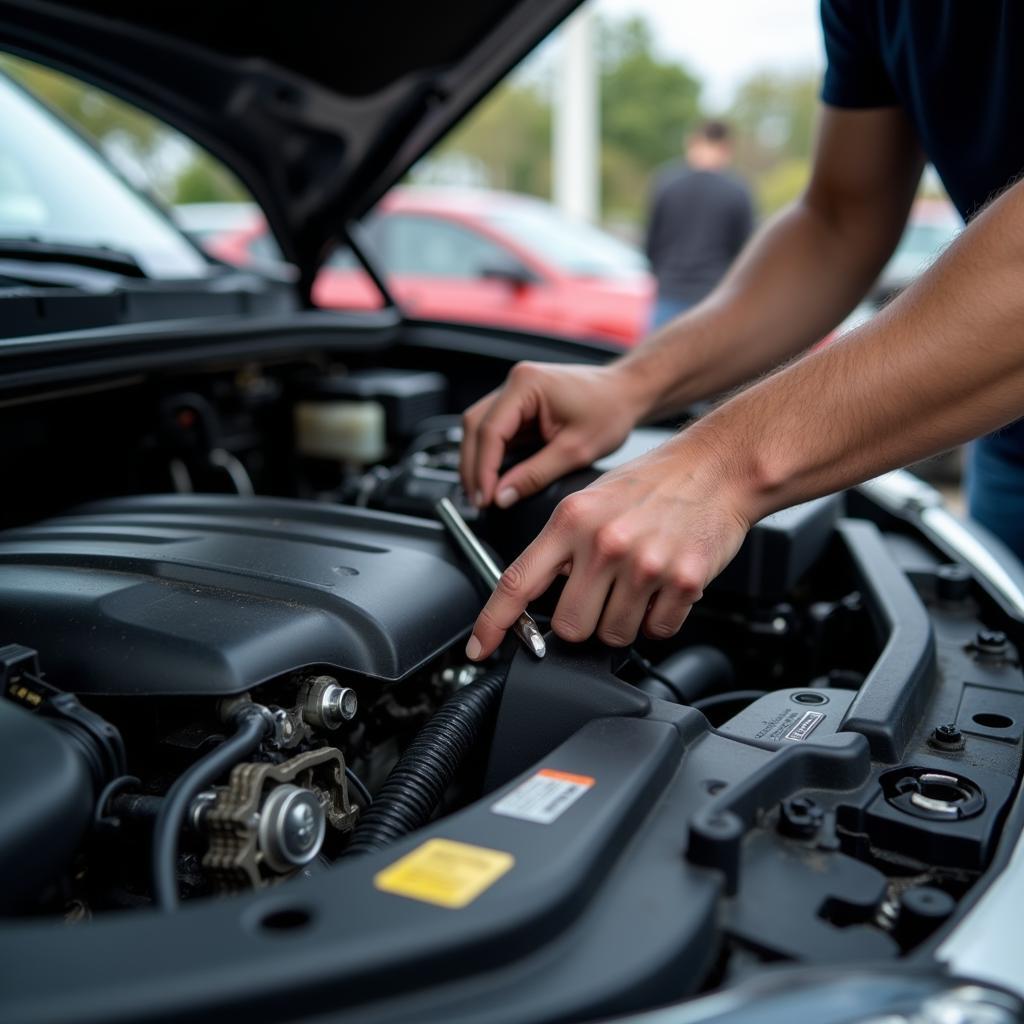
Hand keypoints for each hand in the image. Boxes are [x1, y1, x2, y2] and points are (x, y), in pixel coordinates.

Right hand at [460, 361, 649, 508]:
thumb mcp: (575, 451)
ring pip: (479, 429)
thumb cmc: (610, 410)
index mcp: (526, 384)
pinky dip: (490, 456)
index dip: (483, 469)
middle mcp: (515, 383)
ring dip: (477, 462)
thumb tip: (502, 497)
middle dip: (473, 467)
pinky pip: (494, 431)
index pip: (490, 431)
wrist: (627, 393)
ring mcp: (515, 392)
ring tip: (483, 494)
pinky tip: (494, 479)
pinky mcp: (519, 405)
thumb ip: (534, 475)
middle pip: (475, 427)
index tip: (485, 498)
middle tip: (479, 501)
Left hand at [464, 434, 754, 659]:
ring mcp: (644, 564)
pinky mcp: (683, 581)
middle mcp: (604, 542)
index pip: (518, 582)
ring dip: (623, 622)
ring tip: (638, 583)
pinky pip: (657, 631)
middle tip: (601, 595)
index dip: (493, 623)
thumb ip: (562, 546)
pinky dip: (659, 619)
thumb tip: (537, 595)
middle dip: (581, 623)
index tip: (479, 648)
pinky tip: (663, 587)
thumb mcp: (590, 500)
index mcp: (572, 519)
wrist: (720, 467)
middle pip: (568, 627)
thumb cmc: (655, 483)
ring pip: (613, 635)